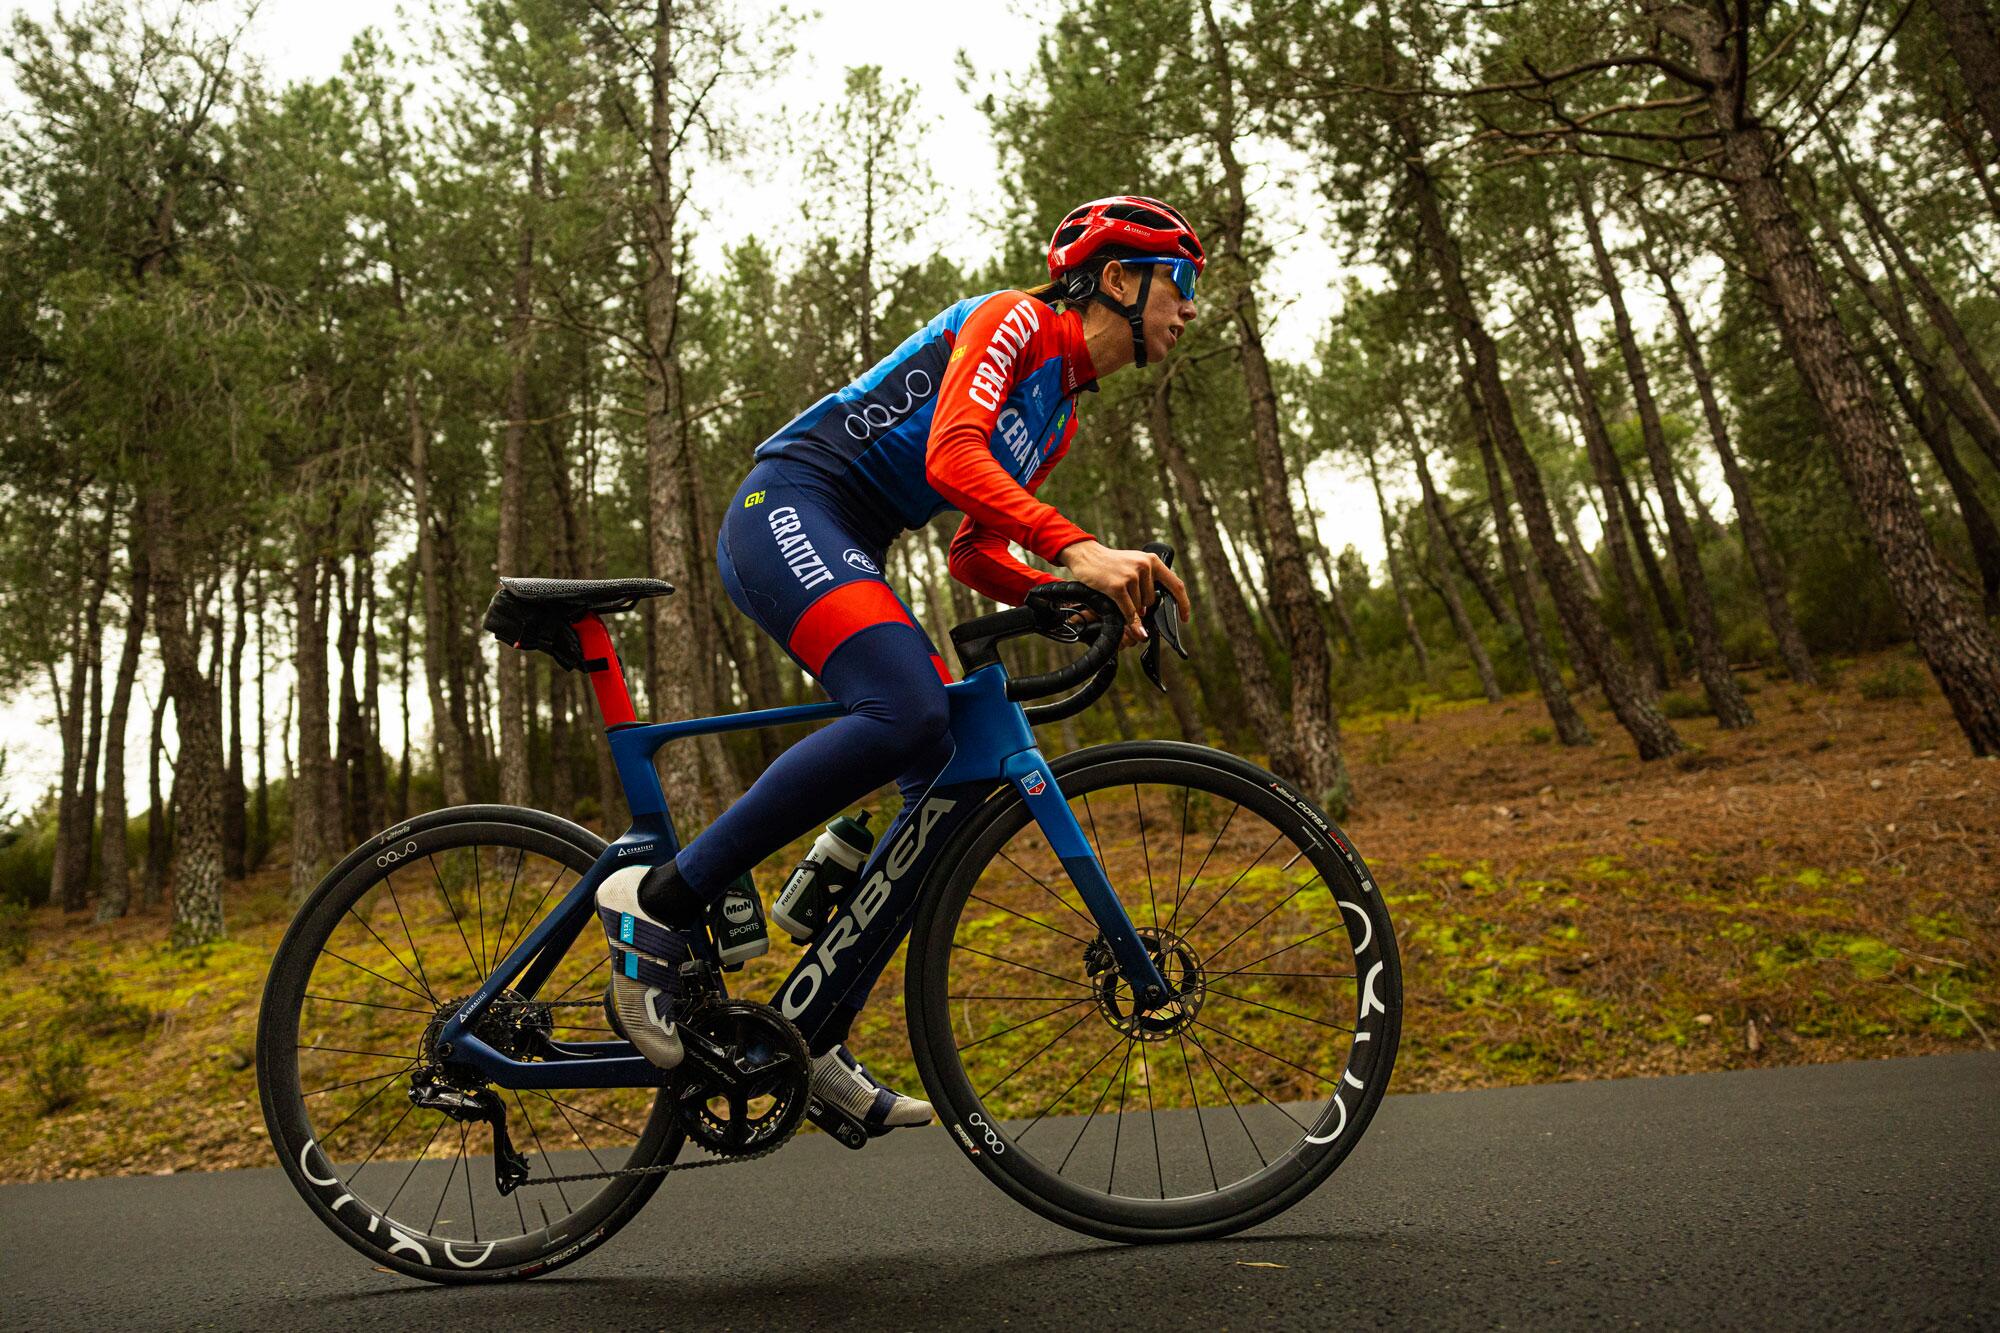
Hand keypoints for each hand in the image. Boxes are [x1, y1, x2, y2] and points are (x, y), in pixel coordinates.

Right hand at [1055, 539, 1192, 648]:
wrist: (1086, 555)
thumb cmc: (1111, 563)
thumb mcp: (1134, 565)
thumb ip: (1148, 581)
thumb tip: (1151, 608)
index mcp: (1153, 561)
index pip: (1176, 585)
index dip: (1183, 604)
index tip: (1185, 618)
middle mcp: (1144, 566)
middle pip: (1152, 600)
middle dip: (1142, 605)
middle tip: (1127, 596)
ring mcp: (1131, 576)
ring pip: (1139, 606)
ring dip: (1130, 607)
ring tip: (1117, 593)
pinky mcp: (1118, 586)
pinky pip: (1129, 610)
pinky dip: (1131, 622)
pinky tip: (1133, 628)